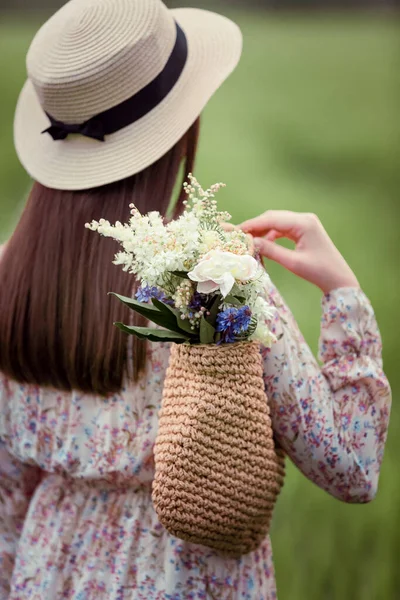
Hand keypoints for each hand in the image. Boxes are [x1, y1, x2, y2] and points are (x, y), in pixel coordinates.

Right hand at [240, 210, 359, 293]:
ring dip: (262, 229)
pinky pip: (283, 228)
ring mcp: (305, 223)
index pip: (271, 219)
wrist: (339, 279)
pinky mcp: (304, 230)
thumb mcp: (292, 262)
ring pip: (277, 222)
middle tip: (237, 236)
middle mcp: (304, 218)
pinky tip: (263, 242)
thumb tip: (250, 243)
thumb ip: (270, 250)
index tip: (235, 231)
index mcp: (303, 223)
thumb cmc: (318, 272)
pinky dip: (271, 234)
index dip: (252, 225)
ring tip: (247, 240)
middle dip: (255, 226)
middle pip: (273, 217)